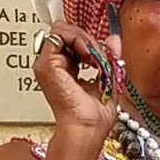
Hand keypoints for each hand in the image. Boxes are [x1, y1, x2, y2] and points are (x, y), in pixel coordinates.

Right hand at [34, 20, 120, 155]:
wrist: (86, 130)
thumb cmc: (94, 117)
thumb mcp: (108, 79)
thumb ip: (110, 57)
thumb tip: (114, 39)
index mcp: (66, 68)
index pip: (74, 40)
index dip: (91, 42)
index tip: (105, 56)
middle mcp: (54, 65)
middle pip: (68, 32)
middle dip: (89, 39)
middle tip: (101, 56)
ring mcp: (47, 64)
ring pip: (63, 30)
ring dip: (85, 39)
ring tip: (95, 58)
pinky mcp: (46, 64)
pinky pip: (60, 35)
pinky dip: (79, 40)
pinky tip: (89, 56)